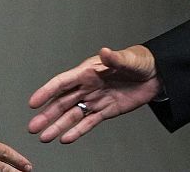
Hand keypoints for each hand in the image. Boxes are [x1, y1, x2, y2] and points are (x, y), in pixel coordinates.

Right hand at [27, 45, 161, 143]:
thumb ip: (115, 59)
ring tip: (44, 137)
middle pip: (62, 102)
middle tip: (33, 127)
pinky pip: (88, 123)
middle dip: (47, 115)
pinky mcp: (106, 111)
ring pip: (72, 115)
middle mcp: (88, 86)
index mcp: (88, 72)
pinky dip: (77, 131)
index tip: (33, 103)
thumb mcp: (128, 60)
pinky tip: (65, 139)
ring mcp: (96, 100)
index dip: (47, 92)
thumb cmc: (140, 61)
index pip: (62, 83)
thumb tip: (105, 52)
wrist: (156, 75)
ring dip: (58, 126)